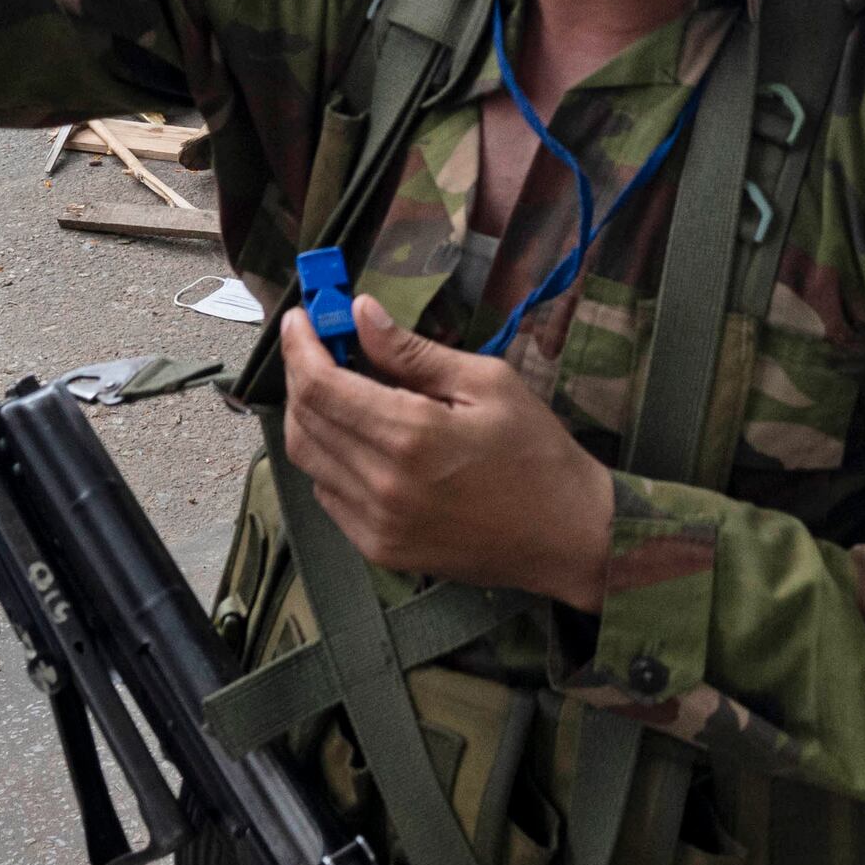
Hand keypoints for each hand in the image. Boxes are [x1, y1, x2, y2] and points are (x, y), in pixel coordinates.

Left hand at [273, 301, 618, 610]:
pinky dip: (328, 458)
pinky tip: (357, 437)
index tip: (299, 318)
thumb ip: (414, 352)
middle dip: (301, 375)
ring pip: (308, 461)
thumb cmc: (537, 453)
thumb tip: (362, 314)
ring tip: (335, 386)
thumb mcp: (488, 383)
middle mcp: (383, 485)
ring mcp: (377, 525)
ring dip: (309, 416)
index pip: (321, 386)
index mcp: (412, 436)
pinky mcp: (381, 550)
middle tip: (318, 345)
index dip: (300, 347)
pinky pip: (328, 495)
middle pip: (304, 422)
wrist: (566, 535)